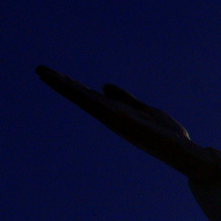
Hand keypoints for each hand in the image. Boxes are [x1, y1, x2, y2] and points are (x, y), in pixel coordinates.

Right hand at [36, 66, 218, 180]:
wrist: (181, 151)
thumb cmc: (166, 134)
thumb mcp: (144, 109)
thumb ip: (125, 98)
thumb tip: (103, 86)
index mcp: (117, 112)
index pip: (91, 96)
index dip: (74, 85)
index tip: (56, 74)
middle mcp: (111, 115)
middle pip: (82, 96)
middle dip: (61, 83)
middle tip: (39, 69)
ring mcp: (112, 117)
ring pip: (82, 98)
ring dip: (62, 85)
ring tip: (42, 72)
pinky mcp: (117, 119)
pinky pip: (95, 104)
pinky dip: (80, 94)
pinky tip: (67, 84)